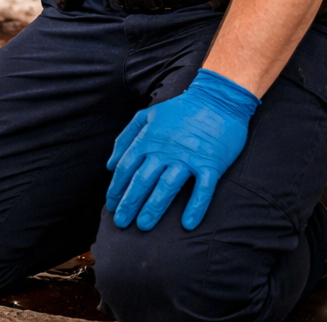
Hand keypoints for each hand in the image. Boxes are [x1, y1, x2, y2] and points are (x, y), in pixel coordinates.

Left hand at [106, 69, 259, 230]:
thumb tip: (109, 164)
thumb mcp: (146, 116)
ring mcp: (188, 158)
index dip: (116, 188)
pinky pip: (203, 190)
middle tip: (120, 223)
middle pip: (142, 180)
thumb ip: (126, 138)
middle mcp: (165, 150)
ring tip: (143, 225)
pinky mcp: (211, 165)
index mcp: (148, 139)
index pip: (126, 168)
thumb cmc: (180, 110)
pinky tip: (187, 224)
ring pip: (167, 187)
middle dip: (129, 203)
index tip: (110, 205)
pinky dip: (195, 207)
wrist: (217, 99)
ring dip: (154, 208)